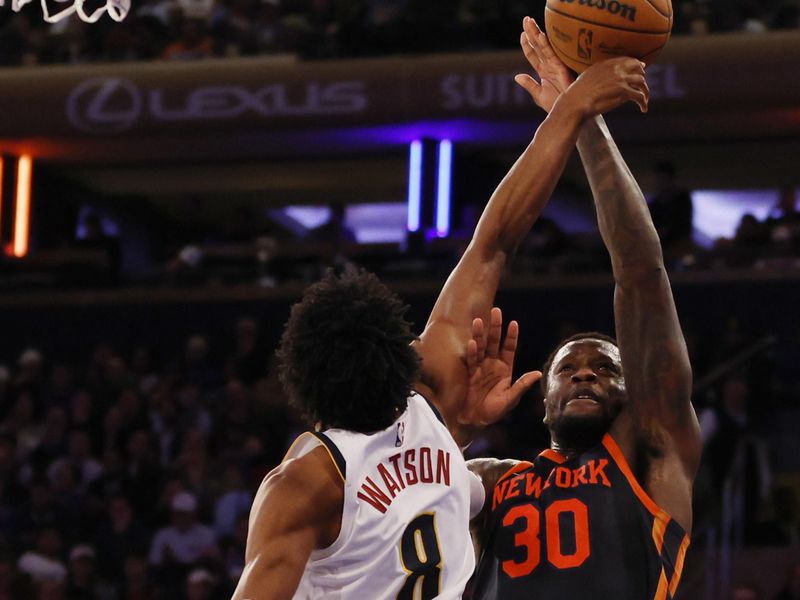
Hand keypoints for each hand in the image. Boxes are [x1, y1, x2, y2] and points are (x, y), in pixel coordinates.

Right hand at [460, 307, 540, 426]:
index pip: (509, 348)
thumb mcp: (511, 399)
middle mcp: (492, 365)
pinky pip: (470, 360)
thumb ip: (522, 385)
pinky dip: (471, 352)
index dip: (511, 336)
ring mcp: (480, 368)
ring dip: (480, 335)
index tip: (513, 323)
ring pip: (481, 347)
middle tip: (495, 311)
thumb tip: (538, 373)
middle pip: (494, 342)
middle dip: (495, 327)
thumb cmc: (494, 411)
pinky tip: (472, 343)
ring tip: (478, 321)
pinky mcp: (469, 373)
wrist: (474, 421)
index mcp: (505, 369)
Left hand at [514, 16, 574, 112]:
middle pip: (538, 46)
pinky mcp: (561, 69)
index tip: (522, 34)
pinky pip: (552, 54)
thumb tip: (516, 76)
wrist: (568, 114)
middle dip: (532, 33)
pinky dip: (546, 45)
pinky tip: (541, 35)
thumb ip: (529, 84)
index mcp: (544, 71)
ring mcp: (556, 66)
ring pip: (544, 47)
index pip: (533, 55)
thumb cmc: (556, 106)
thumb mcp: (538, 95)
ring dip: (537, 34)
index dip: (527, 44)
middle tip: (526, 19)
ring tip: (529, 22)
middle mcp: (550, 66)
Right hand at [562, 56, 649, 115]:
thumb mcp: (586, 77)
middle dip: (643, 75)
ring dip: (645, 91)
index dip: (636, 64)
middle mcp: (616, 69)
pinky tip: (643, 109)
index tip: (640, 68)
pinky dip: (643, 103)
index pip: (627, 60)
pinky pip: (639, 96)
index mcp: (606, 64)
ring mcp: (621, 79)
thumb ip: (597, 75)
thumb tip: (599, 79)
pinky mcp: (624, 92)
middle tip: (643, 84)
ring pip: (641, 82)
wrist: (576, 102)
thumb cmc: (576, 95)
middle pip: (638, 68)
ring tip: (645, 99)